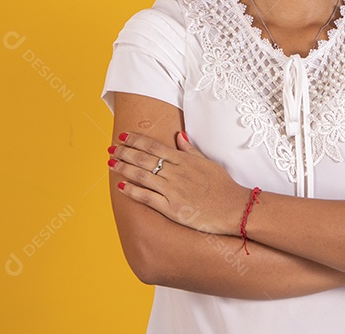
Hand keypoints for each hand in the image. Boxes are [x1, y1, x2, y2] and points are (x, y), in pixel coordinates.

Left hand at [109, 131, 248, 236]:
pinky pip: (147, 198)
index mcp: (184, 160)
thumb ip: (190, 150)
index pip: (154, 146)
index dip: (136, 140)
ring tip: (111, 163)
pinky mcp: (171, 208)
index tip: (123, 136)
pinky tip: (120, 186)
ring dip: (124, 168)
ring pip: (142, 176)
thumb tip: (178, 135)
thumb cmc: (223, 186)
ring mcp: (173, 190)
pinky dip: (132, 191)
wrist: (234, 208)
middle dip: (125, 152)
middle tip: (111, 148)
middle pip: (144, 159)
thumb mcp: (208, 162)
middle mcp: (176, 173)